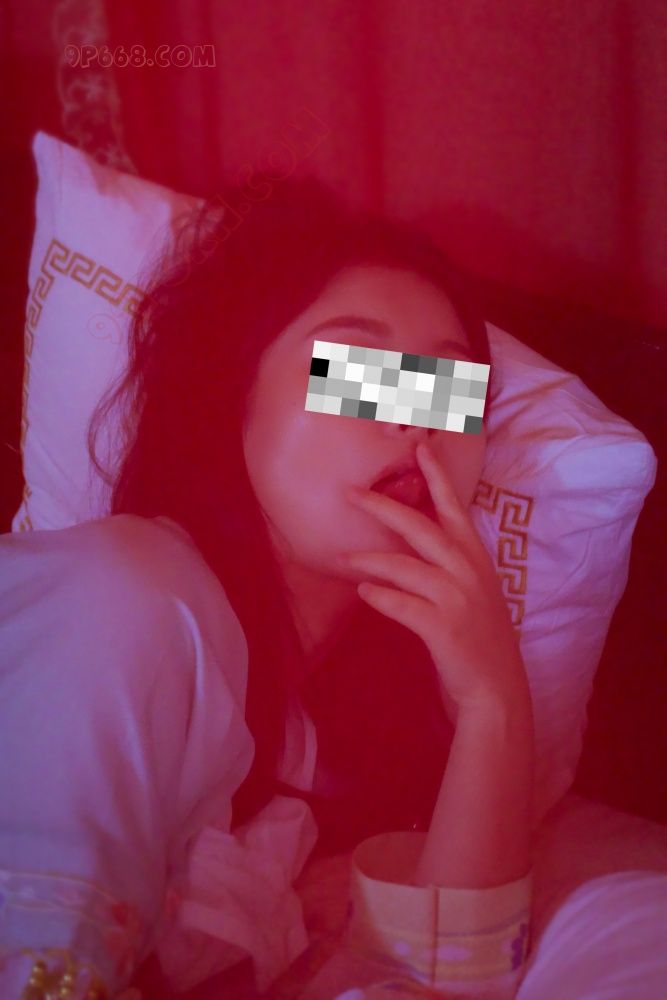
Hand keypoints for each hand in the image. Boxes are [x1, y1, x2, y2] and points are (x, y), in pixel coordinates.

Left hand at [338, 440, 530, 720]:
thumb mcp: (473, 593)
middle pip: (421, 527)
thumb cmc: (479, 640)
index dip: (437, 477)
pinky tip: (364, 591)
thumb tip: (410, 545)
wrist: (497, 690)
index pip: (455, 508)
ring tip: (345, 555)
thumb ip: (449, 567)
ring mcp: (457, 598)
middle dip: (384, 507)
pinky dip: (380, 596)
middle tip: (351, 493)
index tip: (419, 448)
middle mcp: (468, 572)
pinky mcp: (443, 627)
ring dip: (370, 558)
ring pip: (404, 566)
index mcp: (477, 559)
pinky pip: (401, 604)